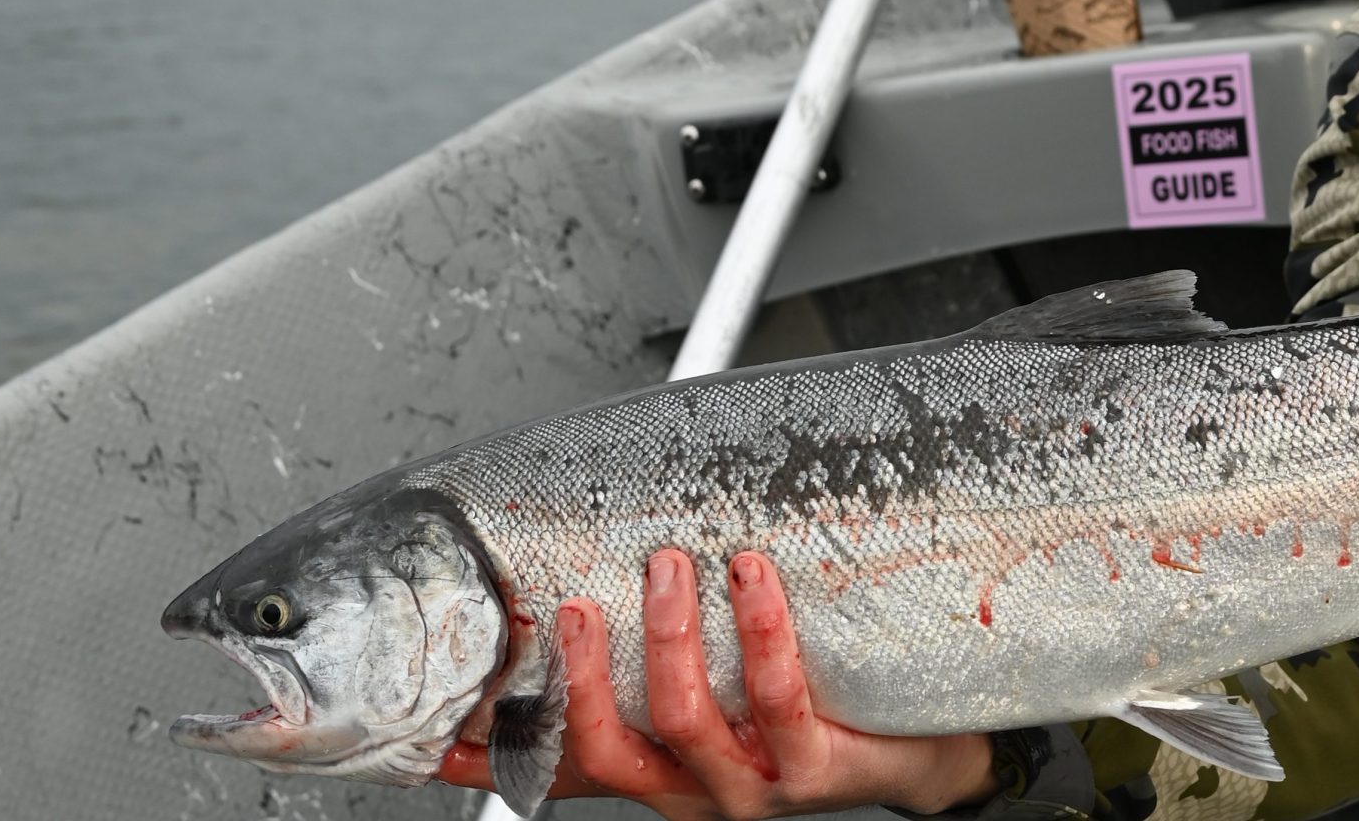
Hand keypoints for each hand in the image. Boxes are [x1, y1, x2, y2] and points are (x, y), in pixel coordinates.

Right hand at [437, 549, 996, 817]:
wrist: (927, 750)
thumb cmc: (819, 704)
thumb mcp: (733, 690)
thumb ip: (672, 652)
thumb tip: (613, 569)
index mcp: (660, 773)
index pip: (558, 769)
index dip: (490, 756)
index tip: (430, 726)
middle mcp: (693, 792)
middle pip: (607, 751)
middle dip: (581, 674)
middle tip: (575, 602)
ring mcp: (753, 788)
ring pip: (685, 719)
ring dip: (670, 636)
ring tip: (669, 565)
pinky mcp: (817, 772)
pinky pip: (777, 696)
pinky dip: (759, 628)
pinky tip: (751, 575)